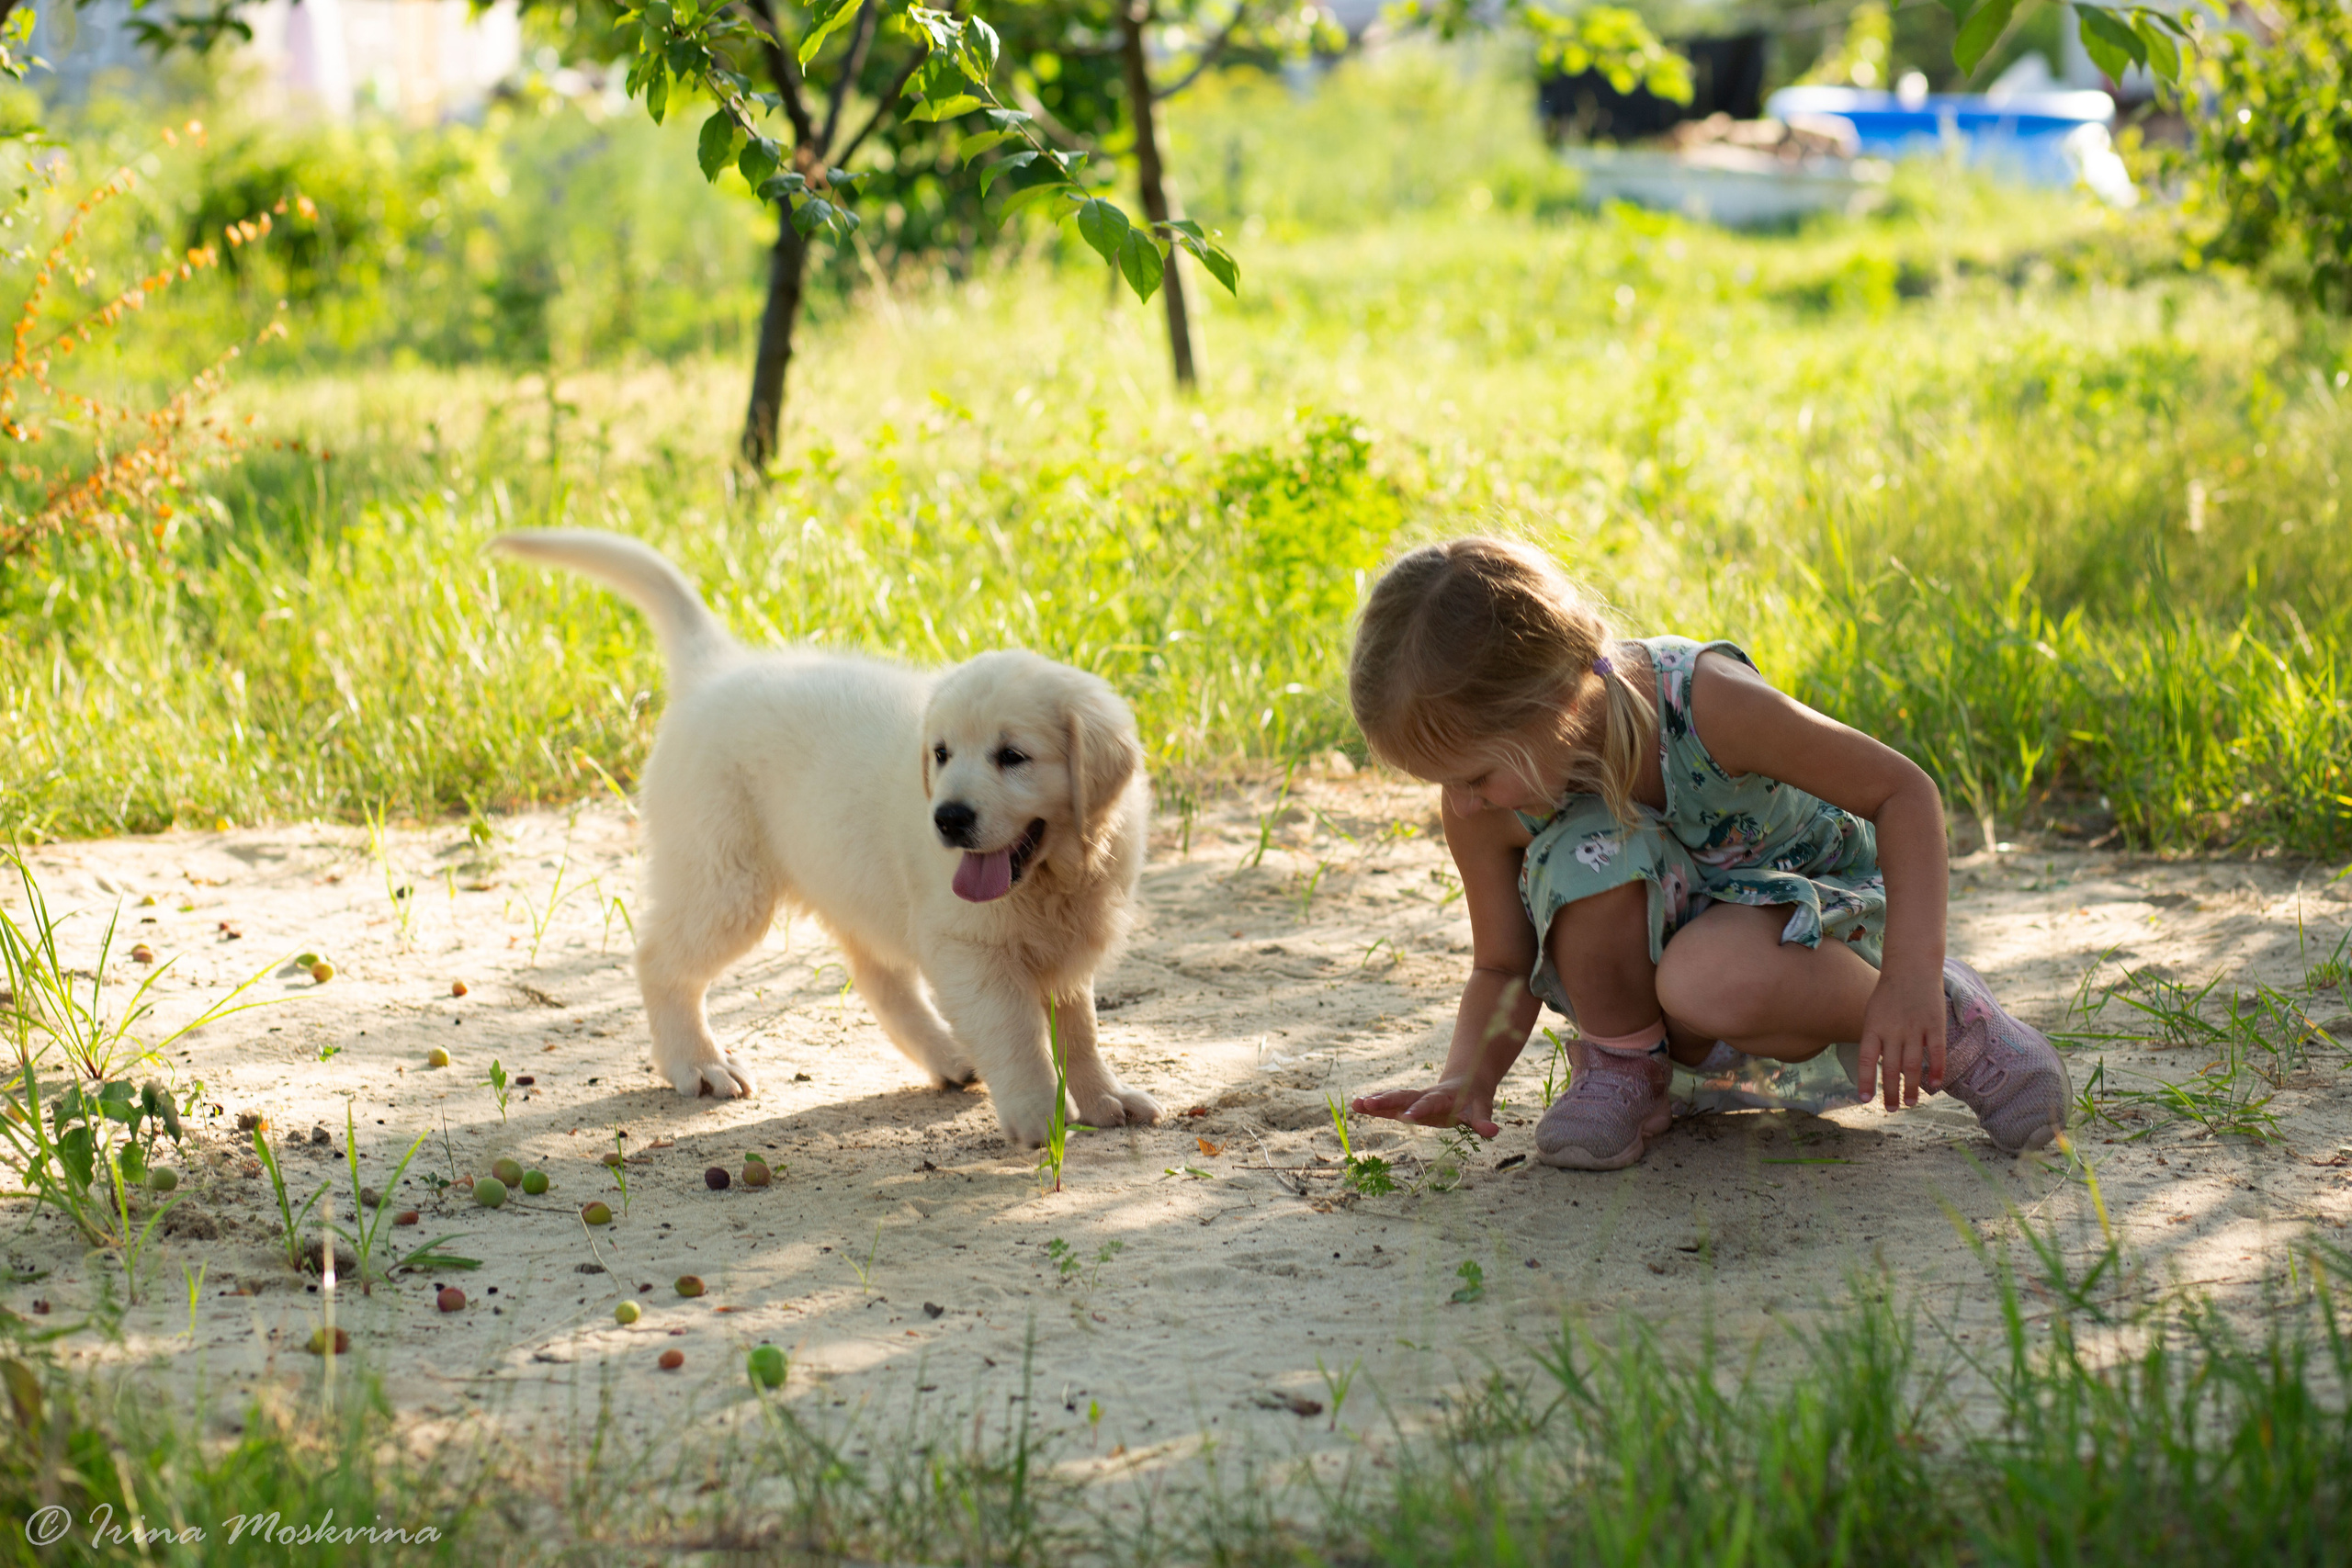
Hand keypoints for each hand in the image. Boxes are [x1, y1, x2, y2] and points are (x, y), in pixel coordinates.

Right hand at [1351, 1080, 1499, 1138]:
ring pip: (1394, 1098)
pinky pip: (1390, 1105)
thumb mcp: (1482, 1109)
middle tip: (1367, 1104)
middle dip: (1386, 1101)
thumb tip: (1493, 1132)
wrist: (1467, 1080)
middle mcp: (1425, 1095)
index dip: (1420, 1109)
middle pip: (1404, 1097)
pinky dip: (1375, 1106)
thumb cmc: (1474, 1099)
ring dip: (1375, 1102)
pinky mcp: (1408, 1104)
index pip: (1430, 1103)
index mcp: (1443, 1097)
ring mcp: (1415, 1099)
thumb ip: (1483, 1120)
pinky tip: (1357, 1107)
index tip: (1406, 1117)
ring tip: (1355, 1104)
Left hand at [1856, 967, 1947, 1108]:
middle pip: (1891, 1068)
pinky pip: (1936, 1052)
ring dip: (1911, 1088)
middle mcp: (1893, 1030)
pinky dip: (1936, 1071)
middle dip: (1890, 1092)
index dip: (1866, 1081)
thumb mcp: (1873, 1013)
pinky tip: (1935, 1086)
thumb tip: (1875, 1066)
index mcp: (1873, 1027)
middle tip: (1891, 1110)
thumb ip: (1874, 1038)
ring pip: (1913, 1065)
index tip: (1865, 1099)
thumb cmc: (1889, 994)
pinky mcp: (1934, 1024)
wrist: (1911, 967)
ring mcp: (1914, 1028)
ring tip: (1909, 1104)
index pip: (1867, 1060)